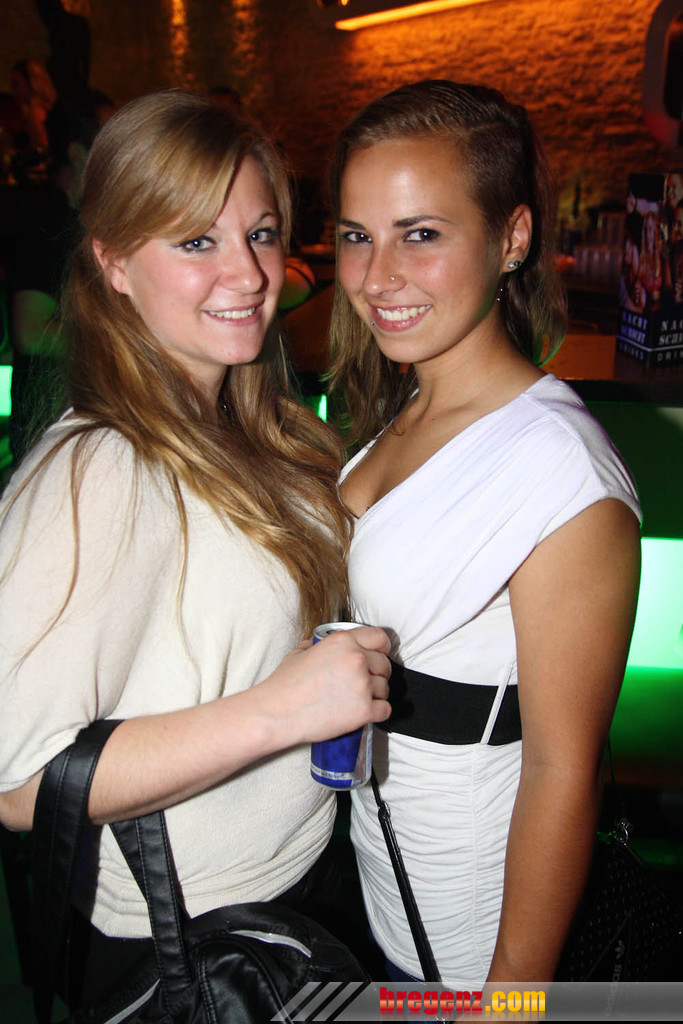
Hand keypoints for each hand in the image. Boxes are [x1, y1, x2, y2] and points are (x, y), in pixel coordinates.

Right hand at [256, 625, 391, 744]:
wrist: (277, 713)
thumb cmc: (285, 685)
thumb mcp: (300, 652)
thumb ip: (319, 645)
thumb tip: (324, 646)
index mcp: (343, 642)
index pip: (379, 638)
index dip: (380, 648)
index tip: (377, 656)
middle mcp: (356, 659)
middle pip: (385, 664)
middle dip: (377, 673)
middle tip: (363, 682)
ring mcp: (362, 685)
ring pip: (385, 688)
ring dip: (375, 694)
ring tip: (356, 698)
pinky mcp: (364, 711)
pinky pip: (385, 710)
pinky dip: (377, 712)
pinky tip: (363, 712)